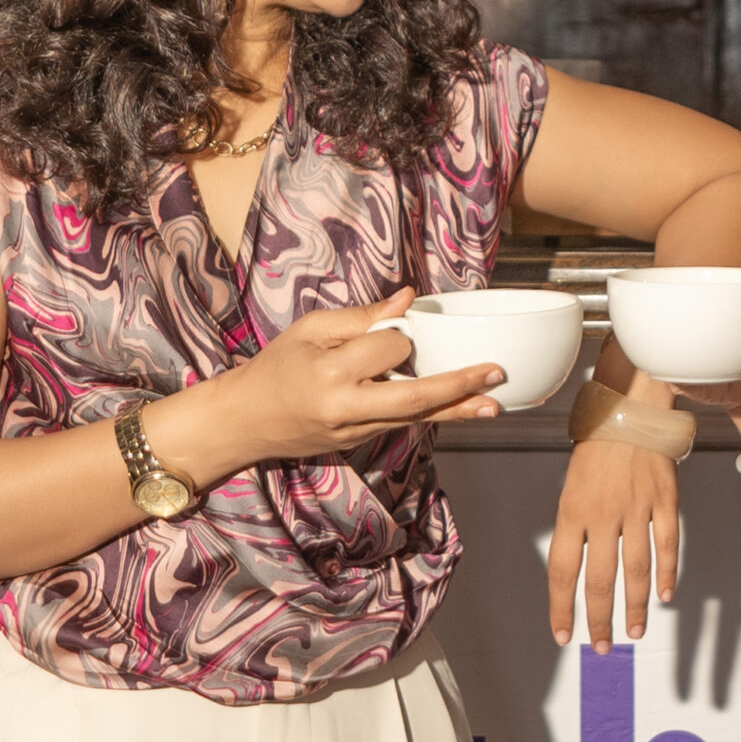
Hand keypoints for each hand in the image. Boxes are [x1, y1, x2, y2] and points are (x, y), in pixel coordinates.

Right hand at [189, 287, 503, 469]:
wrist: (246, 422)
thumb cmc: (276, 368)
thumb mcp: (310, 330)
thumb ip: (361, 316)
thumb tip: (407, 299)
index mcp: (331, 374)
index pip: (388, 349)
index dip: (399, 335)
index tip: (399, 326)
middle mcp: (347, 408)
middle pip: (414, 398)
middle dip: (458, 386)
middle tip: (495, 374)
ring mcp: (356, 431)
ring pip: (416, 418)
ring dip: (457, 410)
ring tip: (495, 404)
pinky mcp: (360, 442)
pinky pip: (403, 424)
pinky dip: (433, 415)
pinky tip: (462, 409)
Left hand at [547, 439, 679, 652]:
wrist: (630, 408)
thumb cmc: (596, 446)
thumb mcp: (571, 485)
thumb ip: (574, 526)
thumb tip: (576, 568)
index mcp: (571, 511)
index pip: (562, 572)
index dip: (561, 608)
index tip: (563, 634)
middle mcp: (602, 514)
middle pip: (600, 580)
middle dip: (599, 620)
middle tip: (601, 647)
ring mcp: (636, 508)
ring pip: (636, 570)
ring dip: (634, 606)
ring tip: (634, 632)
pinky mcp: (665, 500)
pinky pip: (667, 545)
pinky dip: (666, 574)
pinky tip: (664, 596)